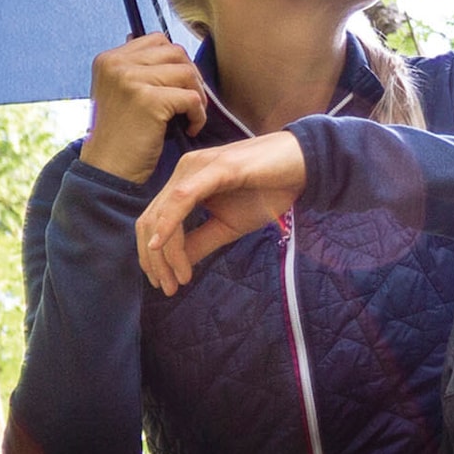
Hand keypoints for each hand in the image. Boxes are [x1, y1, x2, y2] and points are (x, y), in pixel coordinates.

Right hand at [81, 34, 205, 183]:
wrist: (107, 170)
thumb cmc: (120, 136)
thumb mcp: (119, 93)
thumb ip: (138, 69)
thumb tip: (171, 49)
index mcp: (109, 59)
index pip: (157, 40)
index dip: (176, 62)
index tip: (180, 86)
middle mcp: (117, 64)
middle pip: (175, 52)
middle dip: (191, 76)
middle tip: (191, 102)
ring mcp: (131, 79)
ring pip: (187, 72)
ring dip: (197, 96)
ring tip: (190, 116)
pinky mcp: (148, 100)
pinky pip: (191, 98)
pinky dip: (198, 115)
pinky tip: (190, 129)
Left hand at [134, 131, 306, 295]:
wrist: (303, 165)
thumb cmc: (268, 191)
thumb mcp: (229, 226)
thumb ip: (201, 242)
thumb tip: (175, 266)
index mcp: (184, 183)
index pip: (153, 222)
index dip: (152, 257)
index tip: (166, 285)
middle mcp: (183, 172)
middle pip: (150, 220)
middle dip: (154, 260)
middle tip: (167, 288)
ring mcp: (197, 167)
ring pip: (163, 213)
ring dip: (164, 251)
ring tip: (177, 278)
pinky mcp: (217, 168)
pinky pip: (183, 197)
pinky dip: (169, 225)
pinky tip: (163, 246)